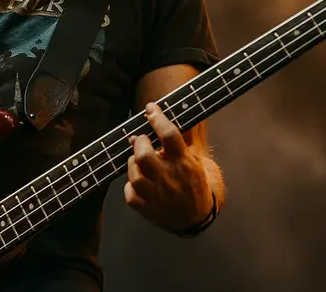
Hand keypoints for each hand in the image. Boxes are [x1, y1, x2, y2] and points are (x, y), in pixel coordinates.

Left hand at [124, 103, 212, 231]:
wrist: (195, 217)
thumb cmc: (194, 183)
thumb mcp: (196, 160)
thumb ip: (185, 140)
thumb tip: (178, 117)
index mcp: (184, 163)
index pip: (169, 135)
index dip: (158, 118)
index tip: (151, 108)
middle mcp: (169, 178)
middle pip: (144, 156)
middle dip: (139, 143)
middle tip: (141, 140)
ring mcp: (157, 195)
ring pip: (134, 174)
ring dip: (133, 164)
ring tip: (139, 162)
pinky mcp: (146, 208)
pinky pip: (129, 192)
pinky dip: (130, 185)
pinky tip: (138, 180)